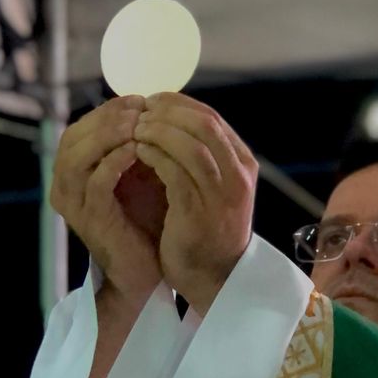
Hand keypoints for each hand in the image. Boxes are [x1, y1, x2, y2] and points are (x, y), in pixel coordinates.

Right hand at [49, 97, 165, 305]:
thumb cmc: (145, 220)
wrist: (146, 270)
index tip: (140, 98)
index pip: (80, 128)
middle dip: (108, 117)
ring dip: (109, 134)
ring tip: (139, 122)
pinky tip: (139, 149)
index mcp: (71, 174)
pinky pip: (96, 181)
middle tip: (140, 105)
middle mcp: (64, 187)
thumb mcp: (138, 174)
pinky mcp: (89, 219)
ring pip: (79, 156)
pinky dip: (115, 161)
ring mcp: (73, 205)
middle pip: (74, 137)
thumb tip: (149, 103)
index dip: (108, 110)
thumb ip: (134, 144)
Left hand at [133, 93, 256, 311]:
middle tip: (139, 110)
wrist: (214, 276)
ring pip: (190, 145)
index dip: (178, 104)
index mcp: (243, 163)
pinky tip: (136, 151)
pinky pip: (173, 172)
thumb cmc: (207, 227)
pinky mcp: (197, 211)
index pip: (211, 118)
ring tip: (135, 129)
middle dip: (167, 113)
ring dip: (158, 131)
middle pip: (203, 124)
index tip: (152, 101)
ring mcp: (220, 194)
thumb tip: (170, 117)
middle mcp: (238, 176)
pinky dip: (153, 156)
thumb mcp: (213, 185)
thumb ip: (201, 154)